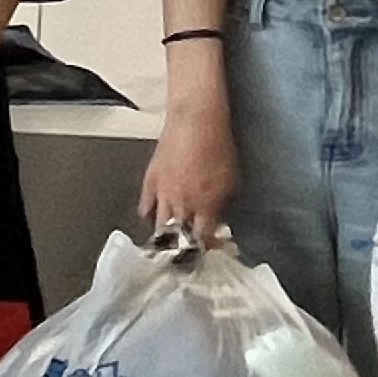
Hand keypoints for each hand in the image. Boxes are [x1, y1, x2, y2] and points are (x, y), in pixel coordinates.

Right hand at [138, 99, 236, 242]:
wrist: (195, 122)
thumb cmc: (217, 146)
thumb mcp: (232, 180)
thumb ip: (222, 204)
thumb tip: (218, 218)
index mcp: (204, 206)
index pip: (202, 239)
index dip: (206, 248)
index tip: (210, 251)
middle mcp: (181, 204)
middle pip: (177, 238)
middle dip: (183, 249)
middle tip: (187, 255)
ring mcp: (162, 194)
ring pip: (159, 227)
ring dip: (166, 238)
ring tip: (170, 245)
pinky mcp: (150, 181)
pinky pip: (145, 208)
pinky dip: (150, 217)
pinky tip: (155, 219)